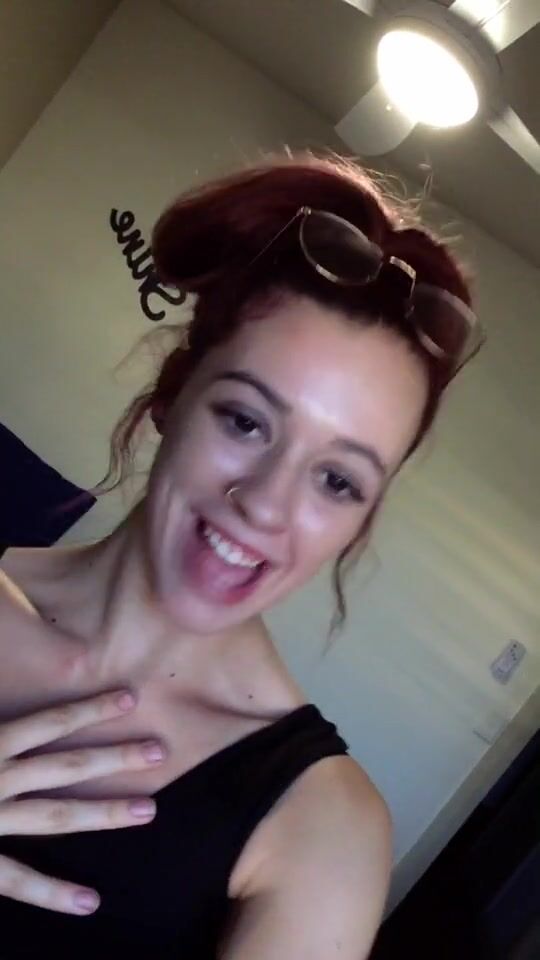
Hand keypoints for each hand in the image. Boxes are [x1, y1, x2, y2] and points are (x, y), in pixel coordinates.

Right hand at [0, 690, 162, 914]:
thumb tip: (16, 699)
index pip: (47, 721)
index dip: (89, 708)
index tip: (131, 696)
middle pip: (66, 765)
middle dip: (115, 758)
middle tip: (161, 752)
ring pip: (55, 816)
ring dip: (104, 812)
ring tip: (149, 810)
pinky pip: (16, 881)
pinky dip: (52, 893)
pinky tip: (90, 901)